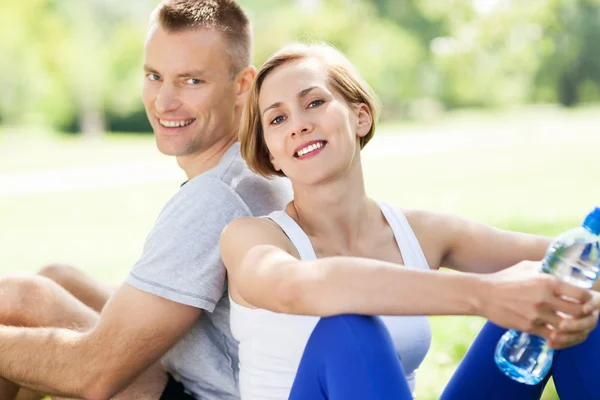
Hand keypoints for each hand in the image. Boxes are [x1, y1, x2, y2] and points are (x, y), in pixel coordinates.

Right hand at [480, 261, 598, 348]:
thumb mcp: (526, 266)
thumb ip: (545, 268)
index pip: (581, 294)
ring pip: (566, 327)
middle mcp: (544, 298)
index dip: (590, 299)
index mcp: (547, 281)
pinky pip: (552, 336)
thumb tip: (560, 267)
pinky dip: (558, 337)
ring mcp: (536, 314)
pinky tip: (558, 334)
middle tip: (584, 316)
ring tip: (573, 326)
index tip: (589, 301)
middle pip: (578, 312)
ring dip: (573, 328)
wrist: (482, 294)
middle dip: (585, 315)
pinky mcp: (528, 327)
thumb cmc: (505, 278)